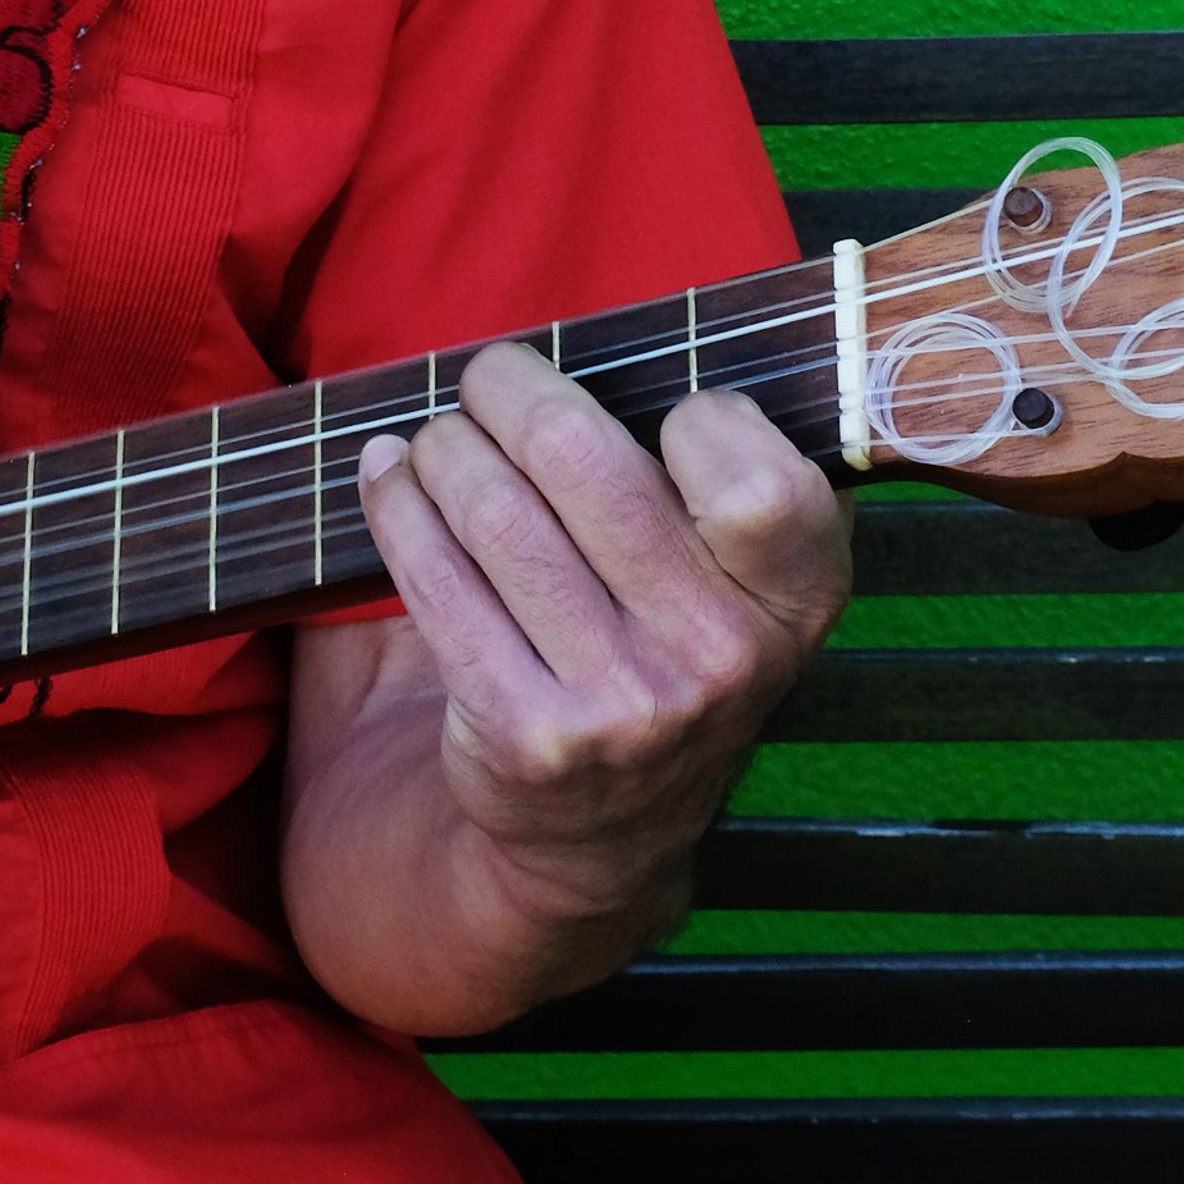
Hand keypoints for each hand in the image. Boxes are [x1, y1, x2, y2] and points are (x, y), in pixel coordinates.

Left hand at [344, 343, 846, 975]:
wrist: (598, 839)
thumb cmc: (661, 651)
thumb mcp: (741, 587)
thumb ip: (724, 482)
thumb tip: (627, 343)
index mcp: (796, 603)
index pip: (756, 472)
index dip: (697, 419)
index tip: (653, 416)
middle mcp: (723, 659)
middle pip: (583, 457)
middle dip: (512, 392)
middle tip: (488, 380)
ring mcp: (624, 705)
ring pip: (494, 507)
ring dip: (443, 446)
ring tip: (435, 436)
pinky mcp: (525, 732)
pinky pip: (434, 577)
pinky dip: (395, 504)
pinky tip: (386, 476)